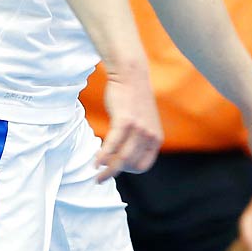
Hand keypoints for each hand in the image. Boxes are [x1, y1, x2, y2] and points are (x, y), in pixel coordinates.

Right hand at [96, 66, 162, 180]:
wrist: (131, 75)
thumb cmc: (132, 99)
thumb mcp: (143, 122)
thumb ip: (138, 139)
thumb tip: (124, 156)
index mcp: (155, 138)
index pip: (143, 166)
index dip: (128, 170)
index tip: (115, 167)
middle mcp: (150, 135)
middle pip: (130, 165)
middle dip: (115, 171)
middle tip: (102, 174)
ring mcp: (138, 129)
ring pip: (121, 159)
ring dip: (108, 171)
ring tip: (97, 175)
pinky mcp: (125, 121)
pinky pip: (113, 145)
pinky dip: (103, 156)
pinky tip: (96, 163)